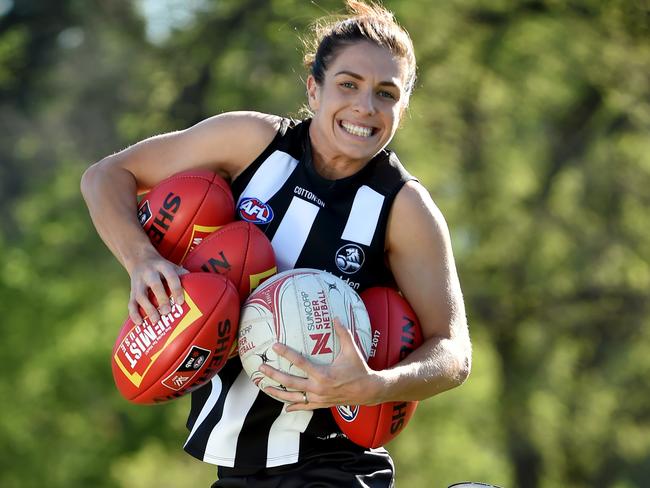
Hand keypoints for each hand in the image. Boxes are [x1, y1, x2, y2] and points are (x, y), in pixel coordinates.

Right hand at [126, 248, 188, 324]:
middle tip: (167, 312)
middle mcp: (149, 273)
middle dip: (161, 298)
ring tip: (156, 321)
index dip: (176, 288)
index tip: (181, 302)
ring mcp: (138, 282)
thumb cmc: (162, 268)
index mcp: (163, 266)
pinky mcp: (131, 291)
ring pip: (140, 295)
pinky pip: (130, 303)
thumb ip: (185, 276)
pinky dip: (134, 314)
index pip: (171, 276)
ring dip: (147, 308)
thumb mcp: (173, 266)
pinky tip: (140, 323)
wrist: (140, 258)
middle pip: (155, 285)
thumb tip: (202, 288)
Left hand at [259, 319, 382, 411]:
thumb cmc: (358, 369)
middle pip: (290, 382)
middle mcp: (318, 388)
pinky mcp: (321, 404)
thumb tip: (335, 317)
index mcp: (323, 374)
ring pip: (293, 396)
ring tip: (264, 386)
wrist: (367, 390)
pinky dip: (293, 406)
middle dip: (274, 375)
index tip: (275, 346)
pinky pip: (304, 406)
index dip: (286, 353)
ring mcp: (318, 398)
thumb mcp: (352, 350)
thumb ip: (343, 333)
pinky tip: (284, 407)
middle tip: (261, 367)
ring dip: (278, 392)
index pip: (300, 362)